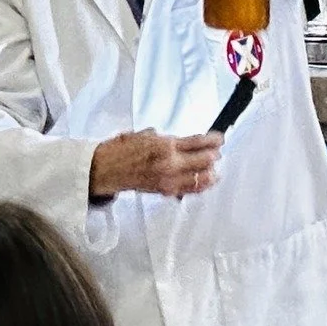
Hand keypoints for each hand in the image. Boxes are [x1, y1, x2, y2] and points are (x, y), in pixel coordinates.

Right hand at [88, 129, 223, 199]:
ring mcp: (170, 179)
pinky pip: (190, 190)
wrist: (107, 169)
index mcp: (165, 145)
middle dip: (214, 156)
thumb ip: (166, 138)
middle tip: (218, 152)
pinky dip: (200, 186)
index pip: (198, 143)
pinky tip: (205, 181)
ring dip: (211, 172)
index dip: (213, 140)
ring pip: (201, 178)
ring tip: (214, 168)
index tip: (220, 138)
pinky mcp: (166, 191)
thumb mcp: (145, 134)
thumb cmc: (122, 148)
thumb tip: (181, 142)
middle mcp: (171, 163)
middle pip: (205, 161)